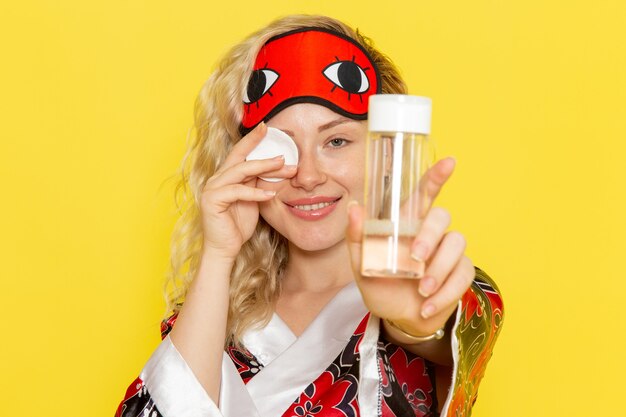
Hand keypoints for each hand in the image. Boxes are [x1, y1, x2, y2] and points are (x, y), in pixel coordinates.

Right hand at [200, 122, 296, 260]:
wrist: (225, 249)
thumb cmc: (238, 226)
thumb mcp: (253, 199)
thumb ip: (258, 183)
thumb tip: (276, 167)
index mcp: (225, 176)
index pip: (240, 153)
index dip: (252, 140)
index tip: (267, 127)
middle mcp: (217, 179)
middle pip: (239, 156)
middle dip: (258, 145)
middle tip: (277, 137)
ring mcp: (212, 189)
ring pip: (240, 171)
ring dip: (264, 167)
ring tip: (283, 165)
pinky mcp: (212, 201)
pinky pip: (237, 192)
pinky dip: (255, 192)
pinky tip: (271, 194)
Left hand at [346, 157, 474, 336]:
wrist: (399, 319)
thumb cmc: (382, 286)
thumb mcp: (362, 266)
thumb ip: (357, 238)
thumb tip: (354, 207)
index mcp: (407, 224)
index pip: (424, 194)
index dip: (436, 176)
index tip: (449, 162)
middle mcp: (431, 233)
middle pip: (442, 216)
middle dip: (430, 235)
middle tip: (416, 257)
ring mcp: (448, 252)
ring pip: (457, 243)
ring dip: (439, 269)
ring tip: (421, 290)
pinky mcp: (461, 272)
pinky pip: (462, 274)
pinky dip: (444, 292)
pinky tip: (427, 305)